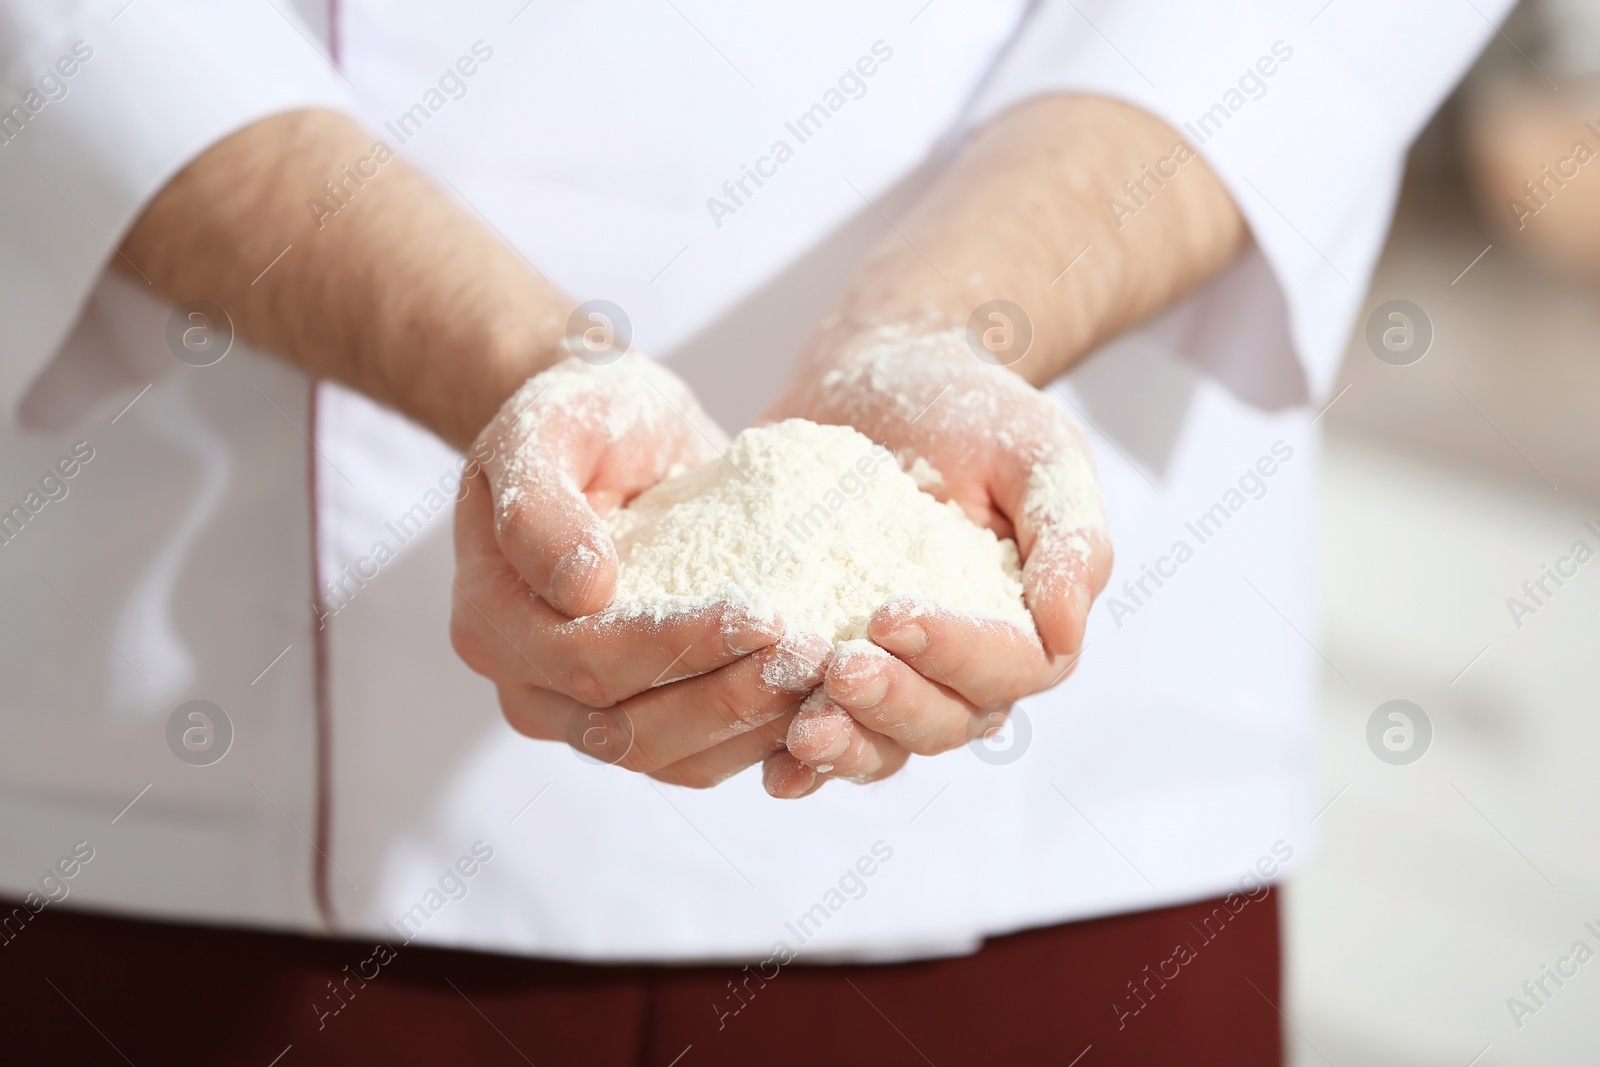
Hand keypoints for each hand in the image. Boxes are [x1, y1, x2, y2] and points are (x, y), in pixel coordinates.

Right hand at [450, 354, 831, 785]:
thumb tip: (583, 590)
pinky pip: (696, 758)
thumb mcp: (547, 425)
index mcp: (492, 619)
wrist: (614, 436)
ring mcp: (579, 714)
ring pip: (666, 757)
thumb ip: (542, 505)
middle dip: (727, 696)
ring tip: (827, 679)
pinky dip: (757, 742)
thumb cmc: (580, 417)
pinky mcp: (639, 719)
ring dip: (750, 728)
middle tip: (814, 656)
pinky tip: (818, 703)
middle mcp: (527, 684)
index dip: (676, 646)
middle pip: (627, 727)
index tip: (763, 616)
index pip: (585, 659)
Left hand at [759, 328, 1112, 796]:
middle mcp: (962, 669)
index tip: (893, 613)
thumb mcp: (1040, 450)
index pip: (1007, 668)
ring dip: (848, 747)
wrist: (880, 377)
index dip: (955, 653)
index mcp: (1026, 627)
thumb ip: (1069, 536)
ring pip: (884, 744)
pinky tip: (771, 768)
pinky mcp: (826, 670)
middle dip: (893, 702)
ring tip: (803, 733)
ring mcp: (895, 678)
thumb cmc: (974, 410)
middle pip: (944, 721)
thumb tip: (1065, 629)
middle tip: (840, 667)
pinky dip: (800, 763)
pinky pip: (817, 733)